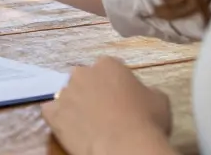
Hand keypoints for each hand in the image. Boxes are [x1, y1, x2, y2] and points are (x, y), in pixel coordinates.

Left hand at [41, 57, 173, 154]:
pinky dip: (58, 117)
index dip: (115, 83)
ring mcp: (65, 92)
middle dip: (92, 91)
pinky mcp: (52, 112)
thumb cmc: (146, 121)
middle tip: (103, 110)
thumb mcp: (159, 100)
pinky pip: (51, 111)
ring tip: (86, 122)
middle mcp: (83, 73)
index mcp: (108, 65)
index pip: (109, 68)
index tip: (120, 97)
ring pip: (67, 94)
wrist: (124, 145)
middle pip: (85, 78)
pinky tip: (70, 128)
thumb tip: (142, 92)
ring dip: (75, 104)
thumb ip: (146, 90)